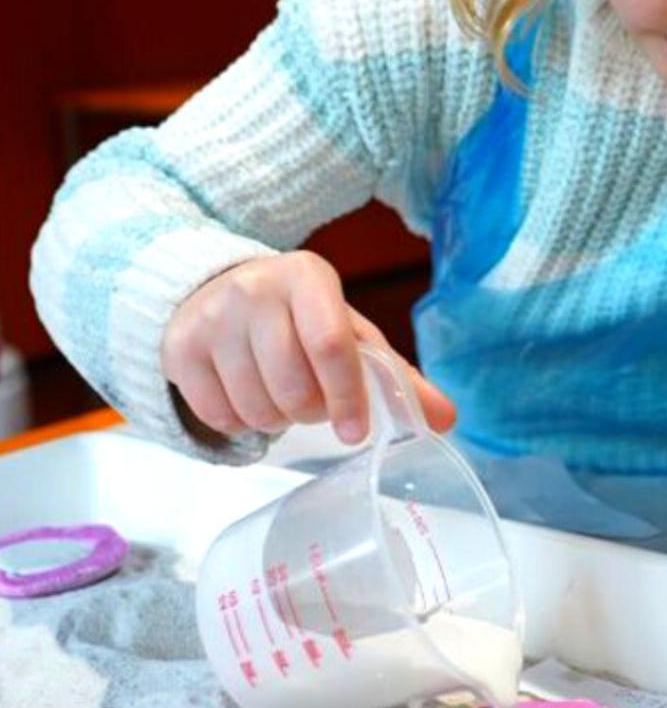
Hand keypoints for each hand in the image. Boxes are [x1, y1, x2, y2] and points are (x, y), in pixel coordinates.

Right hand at [161, 250, 455, 442]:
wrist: (213, 292)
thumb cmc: (298, 319)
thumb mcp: (348, 333)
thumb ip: (395, 376)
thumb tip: (447, 420)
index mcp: (306, 276)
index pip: (331, 343)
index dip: (347, 395)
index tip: (355, 431)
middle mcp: (254, 289)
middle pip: (293, 386)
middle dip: (310, 411)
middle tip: (312, 401)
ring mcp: (211, 318)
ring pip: (256, 407)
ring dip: (276, 420)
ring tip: (279, 394)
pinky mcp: (179, 350)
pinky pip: (219, 416)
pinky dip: (240, 424)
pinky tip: (246, 396)